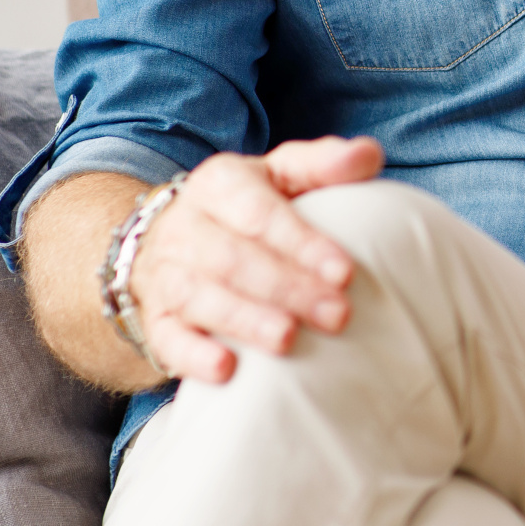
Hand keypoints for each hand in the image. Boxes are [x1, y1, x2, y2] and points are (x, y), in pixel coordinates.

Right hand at [127, 136, 382, 383]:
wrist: (170, 236)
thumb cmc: (247, 206)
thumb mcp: (283, 174)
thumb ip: (325, 164)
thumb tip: (369, 154)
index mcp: (219, 184)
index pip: (260, 214)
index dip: (302, 243)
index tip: (345, 272)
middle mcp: (185, 227)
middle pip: (234, 259)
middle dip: (288, 288)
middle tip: (337, 315)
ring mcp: (165, 275)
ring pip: (199, 298)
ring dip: (245, 320)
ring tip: (287, 339)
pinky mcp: (155, 319)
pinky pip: (166, 338)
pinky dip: (192, 355)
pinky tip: (226, 371)